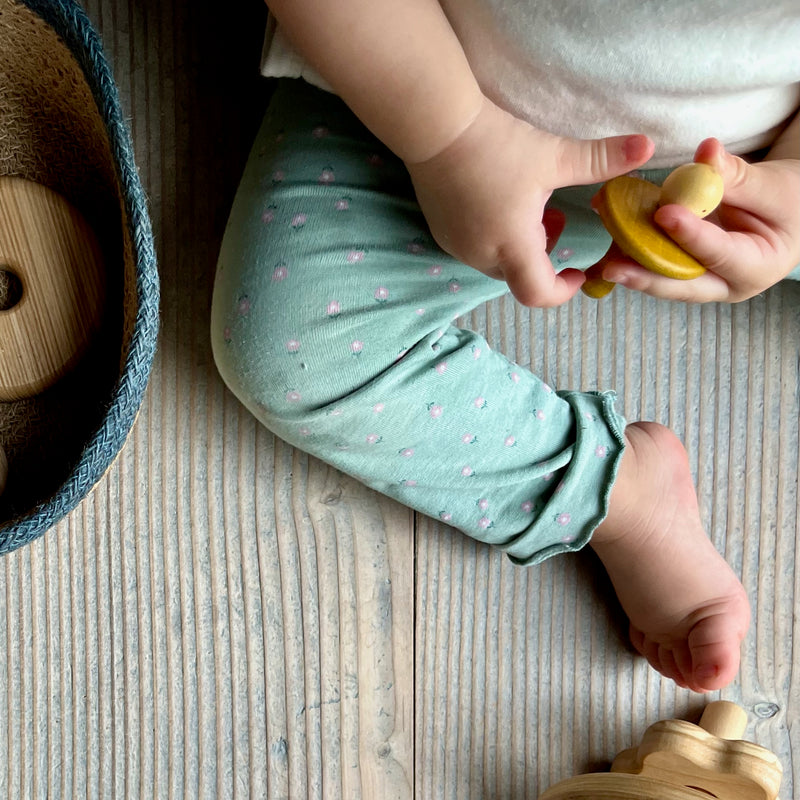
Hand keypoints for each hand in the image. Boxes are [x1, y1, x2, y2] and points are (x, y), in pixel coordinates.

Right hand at [405, 97, 653, 306]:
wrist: (436, 127)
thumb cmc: (496, 145)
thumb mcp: (554, 155)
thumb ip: (601, 159)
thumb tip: (648, 147)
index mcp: (513, 246)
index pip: (540, 294)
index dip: (564, 290)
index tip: (579, 270)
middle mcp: (482, 256)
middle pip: (520, 277)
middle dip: (544, 257)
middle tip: (555, 219)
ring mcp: (457, 246)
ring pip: (498, 261)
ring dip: (520, 245)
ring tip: (528, 205)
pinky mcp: (441, 232)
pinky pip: (476, 248)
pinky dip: (495, 236)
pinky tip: (498, 199)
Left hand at [593, 138, 799, 302]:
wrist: (788, 210)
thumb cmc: (788, 199)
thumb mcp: (774, 186)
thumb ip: (737, 175)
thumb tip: (707, 153)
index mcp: (756, 268)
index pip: (718, 254)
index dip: (691, 235)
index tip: (665, 214)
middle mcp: (725, 284)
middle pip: (681, 285)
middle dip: (645, 276)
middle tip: (613, 267)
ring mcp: (701, 281)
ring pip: (662, 280)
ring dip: (631, 267)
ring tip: (600, 260)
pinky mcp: (682, 269)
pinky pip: (654, 265)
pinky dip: (631, 253)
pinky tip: (607, 243)